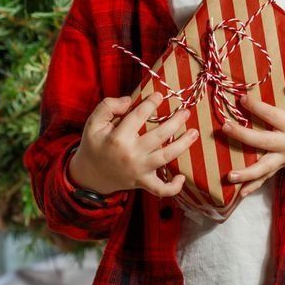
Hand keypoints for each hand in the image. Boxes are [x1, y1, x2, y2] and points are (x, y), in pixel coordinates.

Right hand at [69, 92, 200, 197]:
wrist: (89, 176)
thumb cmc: (94, 145)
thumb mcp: (93, 123)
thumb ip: (107, 107)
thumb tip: (129, 100)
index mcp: (118, 138)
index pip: (139, 116)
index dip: (151, 103)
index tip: (159, 95)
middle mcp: (131, 154)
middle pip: (159, 136)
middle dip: (175, 122)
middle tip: (185, 111)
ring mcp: (139, 170)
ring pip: (166, 157)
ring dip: (183, 145)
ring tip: (194, 133)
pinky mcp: (143, 183)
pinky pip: (160, 189)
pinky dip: (173, 187)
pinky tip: (182, 177)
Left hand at [221, 81, 284, 196]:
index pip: (272, 116)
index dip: (256, 107)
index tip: (241, 99)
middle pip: (262, 142)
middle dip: (242, 135)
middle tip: (225, 127)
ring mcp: (284, 159)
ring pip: (264, 168)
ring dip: (246, 173)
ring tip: (229, 176)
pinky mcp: (281, 166)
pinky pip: (267, 178)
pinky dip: (254, 186)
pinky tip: (239, 193)